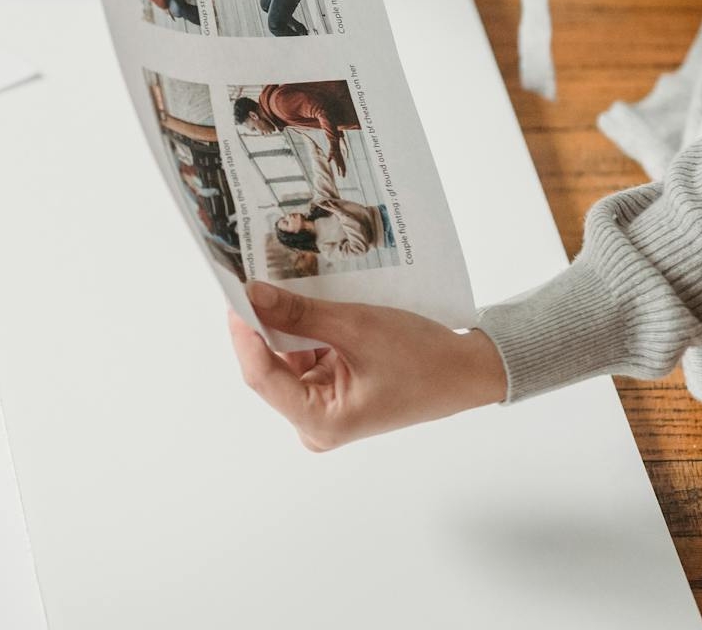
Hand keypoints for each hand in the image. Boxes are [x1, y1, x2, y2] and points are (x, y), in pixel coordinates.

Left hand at [227, 281, 506, 450]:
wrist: (466, 371)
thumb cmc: (422, 359)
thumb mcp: (357, 328)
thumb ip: (301, 313)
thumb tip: (253, 294)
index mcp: (320, 422)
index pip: (260, 375)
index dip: (244, 332)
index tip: (235, 293)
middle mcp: (315, 422)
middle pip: (270, 366)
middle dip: (263, 324)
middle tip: (253, 278)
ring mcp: (324, 408)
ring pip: (286, 358)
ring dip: (285, 324)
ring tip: (281, 284)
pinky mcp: (333, 393)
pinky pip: (305, 357)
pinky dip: (304, 330)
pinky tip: (304, 301)